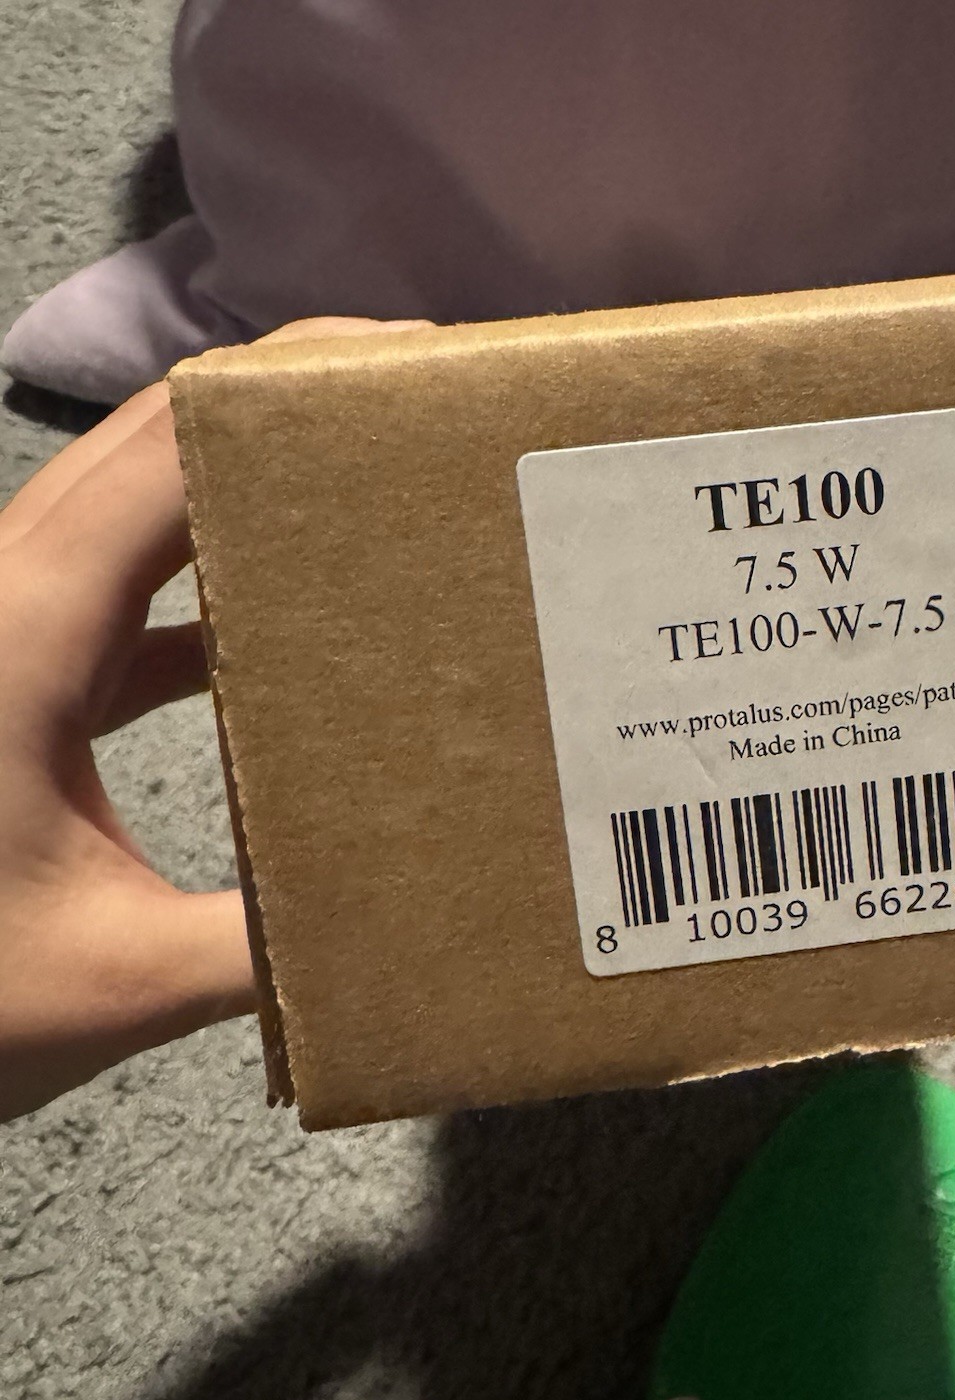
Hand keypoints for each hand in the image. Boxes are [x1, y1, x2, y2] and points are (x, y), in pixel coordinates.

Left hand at [0, 317, 427, 1120]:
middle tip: (405, 400)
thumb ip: (273, 945)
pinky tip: (273, 609)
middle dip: (269, 402)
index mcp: (17, 638)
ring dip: (231, 476)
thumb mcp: (120, 981)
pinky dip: (196, 570)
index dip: (275, 393)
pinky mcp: (8, 676)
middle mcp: (0, 604)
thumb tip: (414, 919)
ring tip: (353, 472)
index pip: (160, 464)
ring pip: (121, 506)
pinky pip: (113, 585)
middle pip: (140, 449)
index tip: (392, 364)